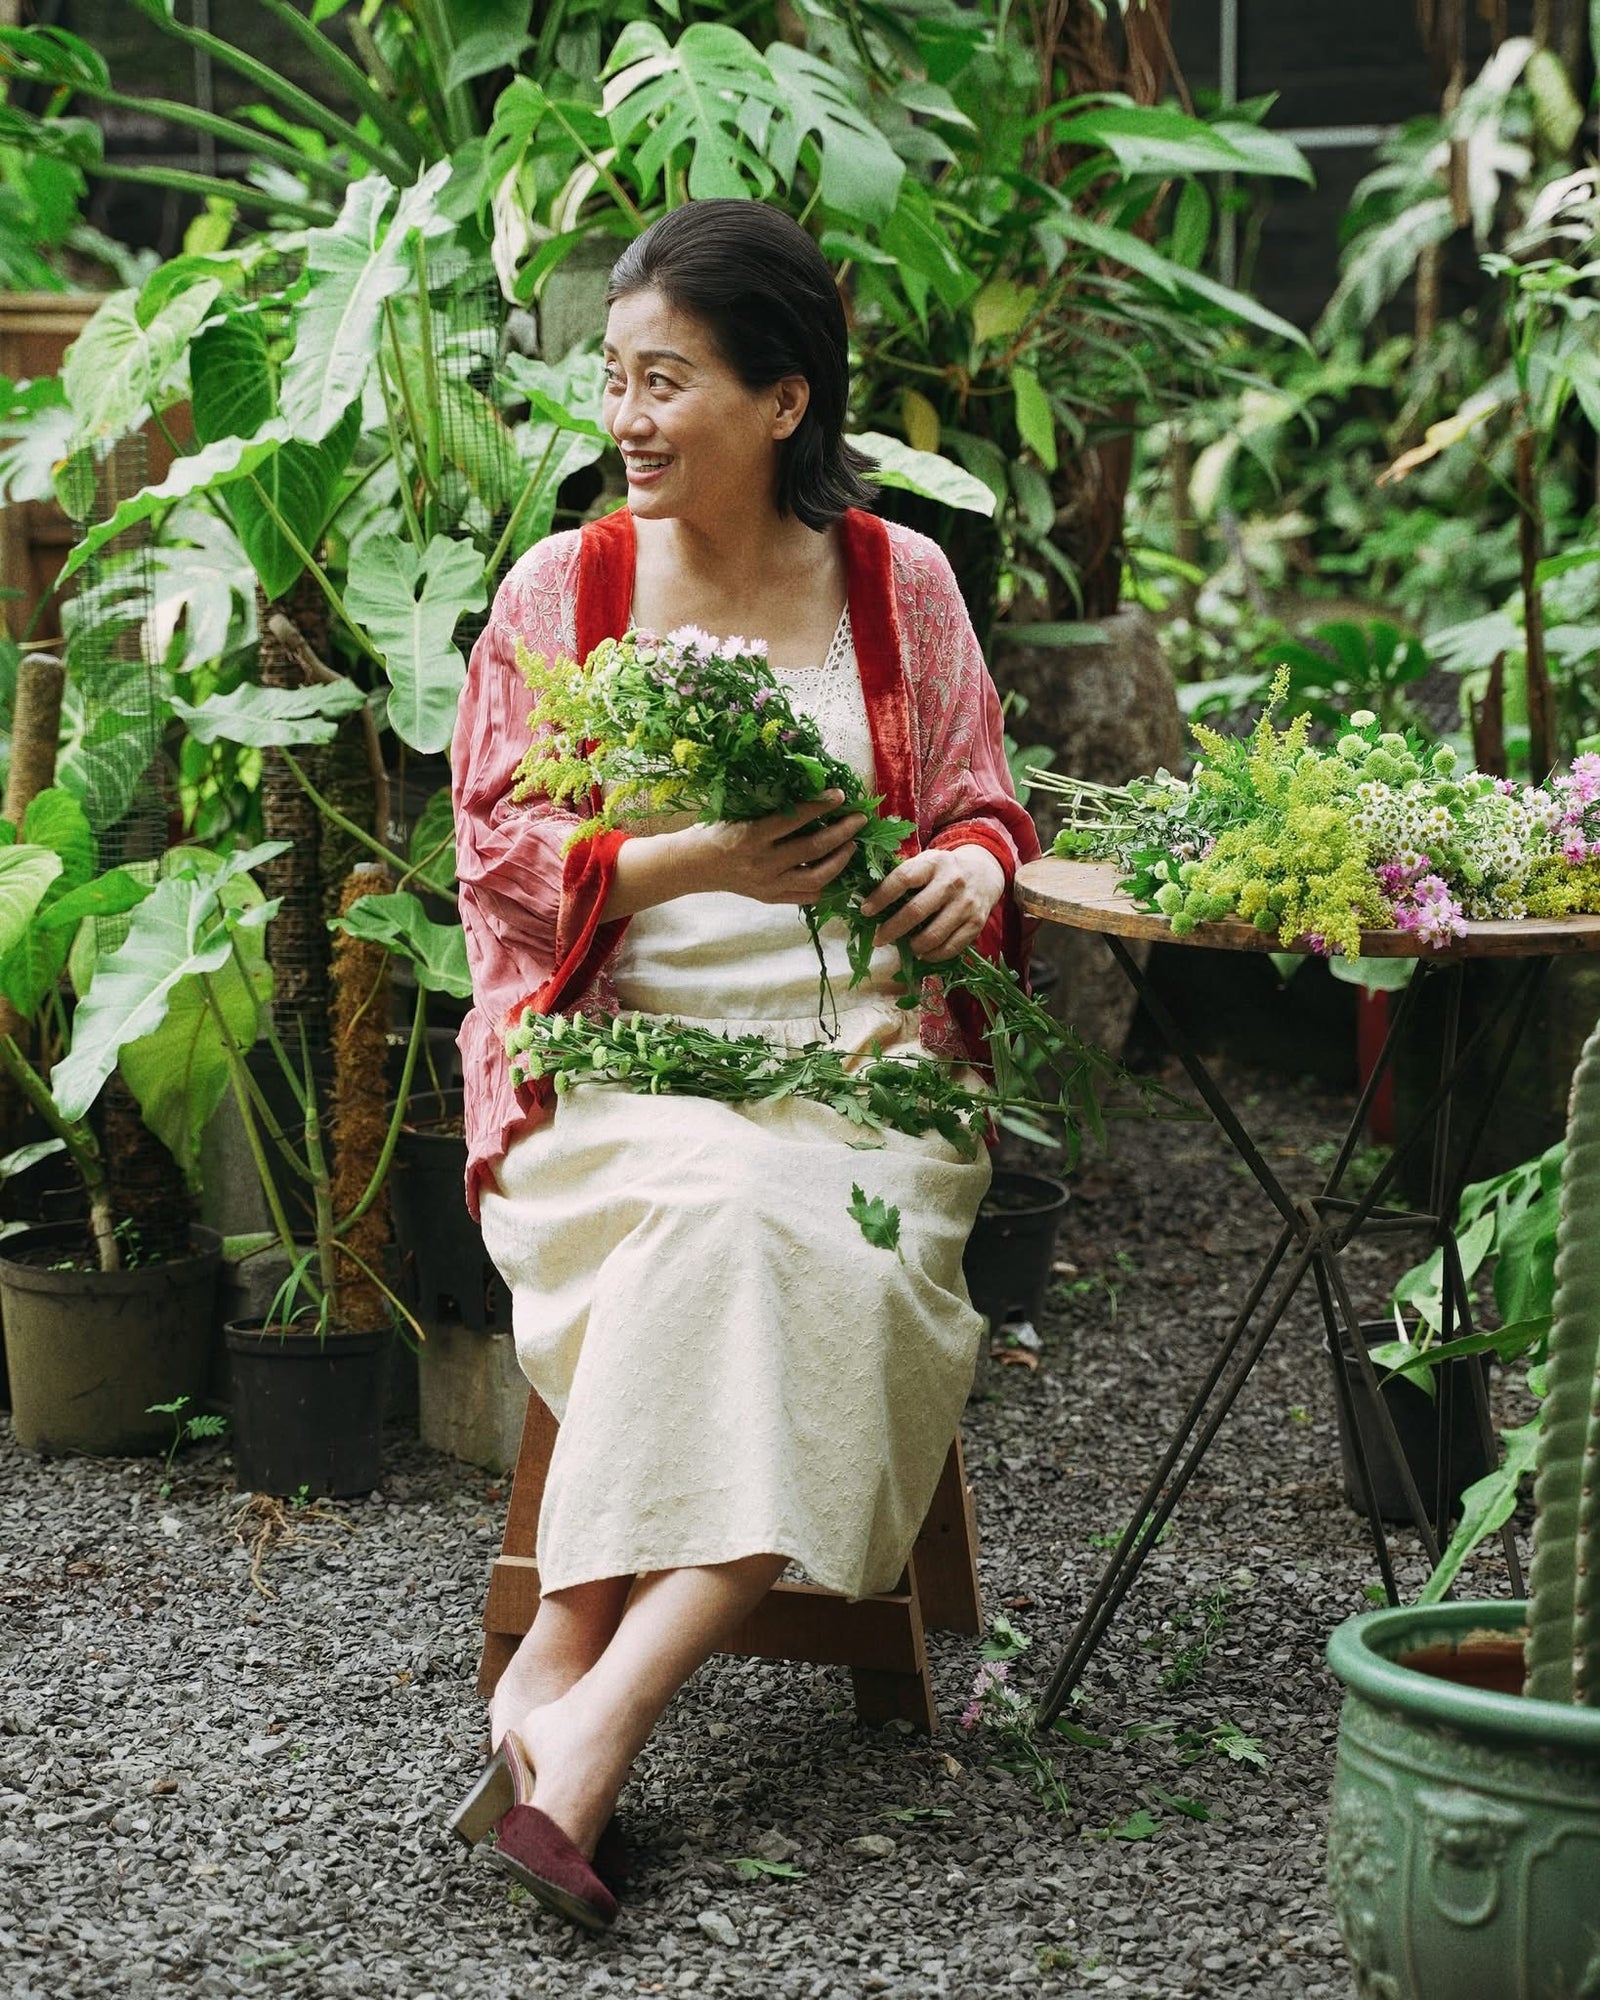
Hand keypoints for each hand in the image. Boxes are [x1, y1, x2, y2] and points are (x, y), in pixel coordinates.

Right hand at [678, 791, 867, 905]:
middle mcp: (762, 863)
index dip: (820, 806)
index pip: (795, 819)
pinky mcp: (770, 898)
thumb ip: (770, 807)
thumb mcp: (737, 812)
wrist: (695, 866)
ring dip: (840, 860)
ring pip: (816, 877)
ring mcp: (768, 885)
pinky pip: (806, 896)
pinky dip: (825, 883)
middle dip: (842, 832)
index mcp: (751, 835)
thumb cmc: (716, 831)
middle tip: (859, 819)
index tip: (840, 795)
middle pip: (813, 849)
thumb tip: (810, 792)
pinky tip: (834, 869)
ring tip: (851, 845)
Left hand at [858, 844, 1006, 961]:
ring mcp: (966, 904)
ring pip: (933, 935)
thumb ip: (903, 877)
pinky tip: (923, 953)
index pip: (902, 879)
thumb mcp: (925, 862)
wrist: (985, 872)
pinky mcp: (977, 923)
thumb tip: (871, 902)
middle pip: (916, 911)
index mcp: (933, 863)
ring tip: (904, 946)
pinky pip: (951, 948)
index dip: (881, 897)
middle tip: (878, 939)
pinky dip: (933, 955)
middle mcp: (951, 882)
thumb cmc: (944, 870)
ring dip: (913, 946)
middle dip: (891, 929)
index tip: (865, 911)